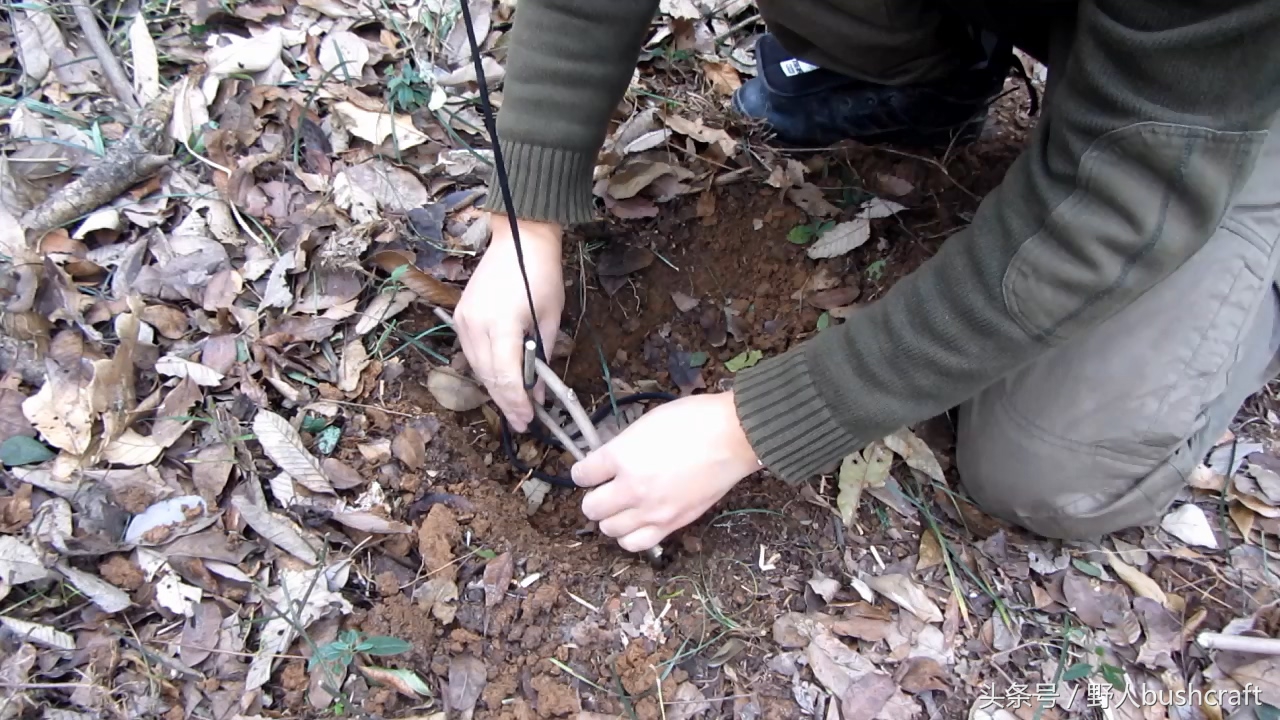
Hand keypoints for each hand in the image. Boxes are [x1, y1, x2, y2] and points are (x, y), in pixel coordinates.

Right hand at [454, 215, 563, 431]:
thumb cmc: (542, 274)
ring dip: (495, 388)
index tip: (528, 420)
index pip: (504, 376)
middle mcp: (475, 324)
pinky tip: (501, 379)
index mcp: (502, 324)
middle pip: (487, 376)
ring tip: (514, 406)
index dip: (515, 403)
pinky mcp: (460, 315)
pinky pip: (471, 352)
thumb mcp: (551, 318)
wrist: (519, 237)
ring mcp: (463, 320)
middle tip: (523, 422)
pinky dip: (486, 369)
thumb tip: (537, 392)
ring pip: (476, 368)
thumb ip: (542, 357)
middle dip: (506, 402)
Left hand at [572, 392, 761, 551]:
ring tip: (623, 506)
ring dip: (611, 517)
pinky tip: (637, 522)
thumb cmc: (695, 420)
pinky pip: (636, 543)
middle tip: (606, 488)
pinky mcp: (671, 524)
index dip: (584, 471)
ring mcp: (651, 510)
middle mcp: (631, 488)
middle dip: (595, 496)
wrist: (733, 437)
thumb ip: (622, 446)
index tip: (591, 469)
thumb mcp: (647, 423)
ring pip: (609, 529)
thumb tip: (608, 460)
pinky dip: (630, 536)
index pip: (582, 474)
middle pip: (590, 507)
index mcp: (621, 456)